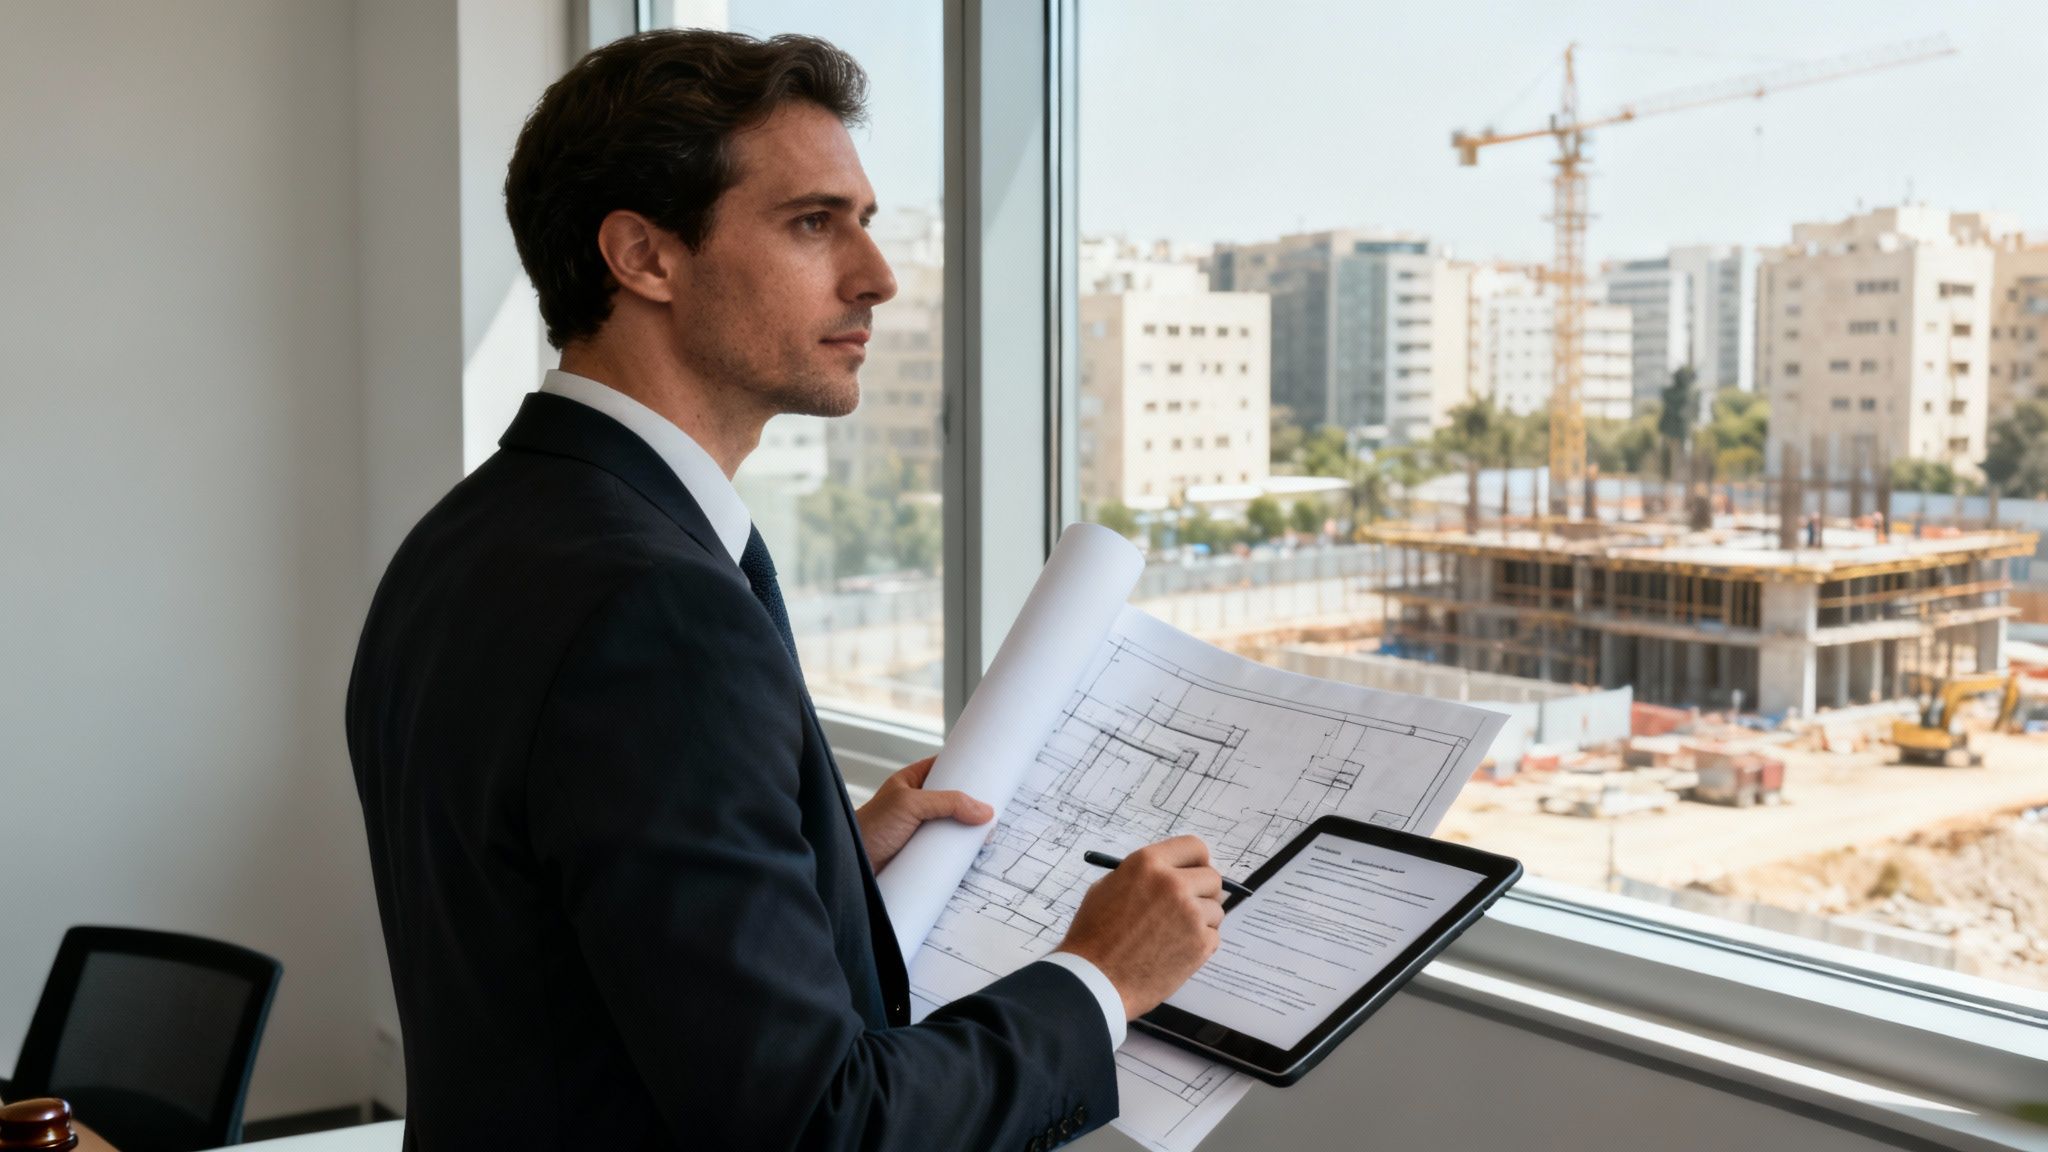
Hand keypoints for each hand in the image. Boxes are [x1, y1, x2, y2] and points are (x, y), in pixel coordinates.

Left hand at [855, 756, 994, 872]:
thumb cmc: (869, 827)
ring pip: (951, 827)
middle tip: (993, 813)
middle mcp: (917, 804)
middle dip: (972, 806)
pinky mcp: (921, 853)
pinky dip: (958, 853)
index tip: (989, 774)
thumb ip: (946, 803)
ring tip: (987, 837)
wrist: (852, 865)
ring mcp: (920, 829)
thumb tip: (983, 810)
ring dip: (967, 832)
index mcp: (912, 782)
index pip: (945, 768)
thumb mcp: (910, 805)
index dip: (966, 770)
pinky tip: (972, 856)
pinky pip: (945, 850)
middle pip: (953, 801)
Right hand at [1055, 835, 1222, 1018]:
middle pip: (1212, 878)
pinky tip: (1174, 951)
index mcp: (1148, 863)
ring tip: (1172, 935)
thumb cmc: (1094, 935)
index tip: (1195, 872)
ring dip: (1200, 921)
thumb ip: (1144, 877)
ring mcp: (1190, 914)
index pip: (1194, 847)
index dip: (1197, 861)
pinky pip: (1213, 936)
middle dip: (1203, 892)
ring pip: (1215, 910)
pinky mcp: (1200, 944)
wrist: (1095, 980)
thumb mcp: (1108, 888)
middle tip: (1186, 907)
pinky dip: (1199, 944)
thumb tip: (1173, 873)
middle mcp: (1173, 884)